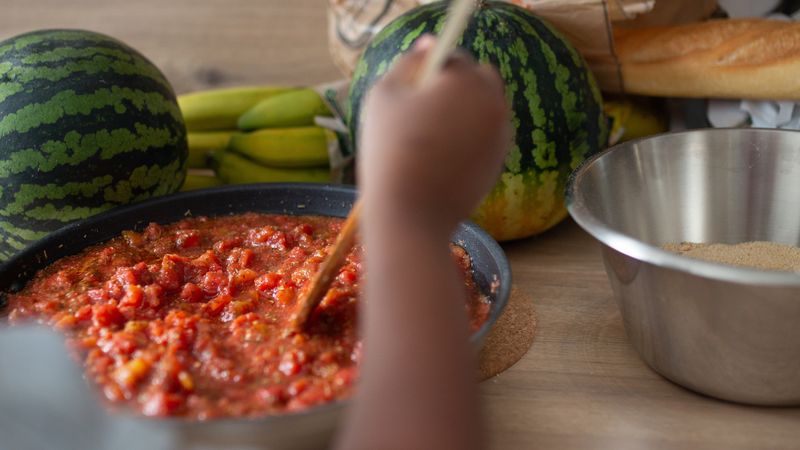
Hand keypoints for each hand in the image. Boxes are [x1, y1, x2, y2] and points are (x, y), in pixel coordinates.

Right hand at [358, 35, 509, 235]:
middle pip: (479, 76)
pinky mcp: (501, 160)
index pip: (451, 55)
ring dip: (464, 110)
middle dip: (456, 84)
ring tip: (431, 136)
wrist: (412, 214)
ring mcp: (502, 133)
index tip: (409, 92)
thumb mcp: (384, 96)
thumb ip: (407, 63)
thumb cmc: (390, 151)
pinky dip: (470, 136)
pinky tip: (443, 156)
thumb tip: (428, 45)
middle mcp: (493, 101)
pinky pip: (486, 134)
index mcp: (467, 79)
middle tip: (424, 110)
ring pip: (484, 106)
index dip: (427, 69)